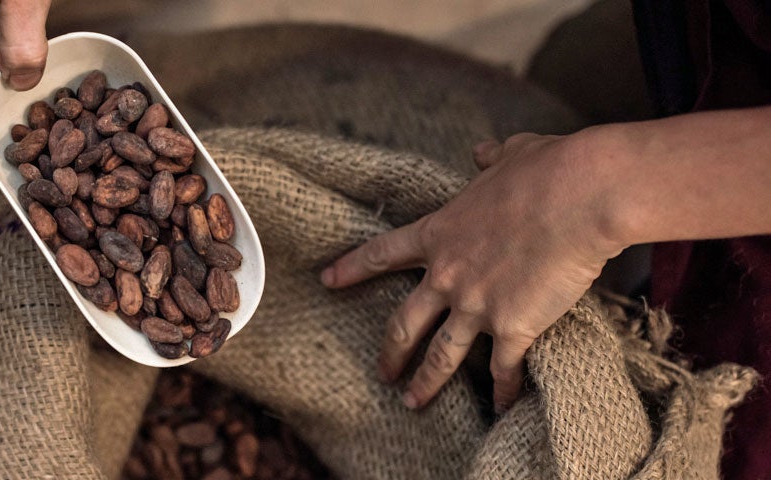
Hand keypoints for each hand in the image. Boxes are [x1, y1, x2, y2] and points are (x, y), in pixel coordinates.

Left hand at [320, 132, 627, 412]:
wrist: (581, 197)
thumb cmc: (548, 170)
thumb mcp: (511, 155)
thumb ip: (489, 160)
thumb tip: (481, 153)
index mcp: (439, 233)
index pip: (382, 254)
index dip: (351, 269)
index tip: (327, 281)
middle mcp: (448, 275)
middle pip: (404, 322)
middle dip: (389, 351)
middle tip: (381, 374)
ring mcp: (476, 305)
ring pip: (441, 355)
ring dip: (425, 383)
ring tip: (412, 402)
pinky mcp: (513, 327)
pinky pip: (502, 368)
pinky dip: (503, 390)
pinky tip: (502, 407)